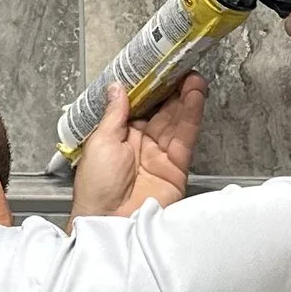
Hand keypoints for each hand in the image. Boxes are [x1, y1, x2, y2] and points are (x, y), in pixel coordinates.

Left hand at [69, 72, 206, 220]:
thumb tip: (116, 88)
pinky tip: (194, 97)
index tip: (158, 68)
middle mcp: (140, 145)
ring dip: (185, 99)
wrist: (110, 224)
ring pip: (176, 122)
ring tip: (193, 78)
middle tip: (181, 67)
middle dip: (171, 90)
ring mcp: (159, 156)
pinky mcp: (176, 167)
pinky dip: (191, 116)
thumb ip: (114, 115)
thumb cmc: (96, 189)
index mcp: (117, 138)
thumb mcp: (99, 142)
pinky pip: (185, 138)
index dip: (149, 88)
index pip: (137, 107)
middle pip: (161, 112)